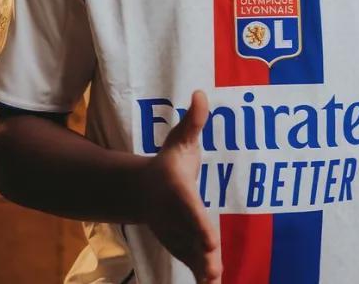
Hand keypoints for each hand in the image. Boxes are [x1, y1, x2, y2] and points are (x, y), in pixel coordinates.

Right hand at [142, 90, 221, 282]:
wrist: (143, 191)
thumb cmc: (168, 162)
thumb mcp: (180, 139)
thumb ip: (193, 120)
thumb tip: (201, 93)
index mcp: (177, 191)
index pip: (190, 208)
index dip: (199, 223)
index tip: (210, 238)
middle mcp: (175, 217)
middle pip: (190, 236)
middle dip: (201, 252)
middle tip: (214, 265)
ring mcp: (177, 234)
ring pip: (191, 254)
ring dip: (202, 268)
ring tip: (214, 282)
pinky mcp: (182, 245)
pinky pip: (193, 262)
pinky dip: (201, 274)